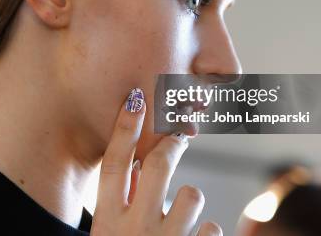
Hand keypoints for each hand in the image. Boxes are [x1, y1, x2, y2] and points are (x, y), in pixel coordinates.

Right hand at [91, 87, 221, 235]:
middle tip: (179, 136)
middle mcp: (135, 229)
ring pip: (191, 195)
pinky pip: (212, 227)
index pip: (114, 163)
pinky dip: (207, 229)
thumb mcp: (108, 235)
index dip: (124, 128)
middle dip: (172, 145)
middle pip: (157, 165)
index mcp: (108, 221)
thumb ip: (120, 203)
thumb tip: (135, 169)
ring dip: (189, 198)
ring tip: (185, 212)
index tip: (135, 99)